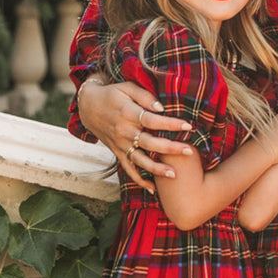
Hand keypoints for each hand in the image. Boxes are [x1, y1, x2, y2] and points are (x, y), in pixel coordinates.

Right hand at [78, 76, 192, 192]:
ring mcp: (120, 144)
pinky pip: (128, 169)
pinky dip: (139, 180)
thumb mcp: (127, 87)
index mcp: (127, 113)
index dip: (170, 124)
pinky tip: (153, 189)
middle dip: (170, 148)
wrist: (88, 107)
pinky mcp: (117, 153)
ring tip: (173, 175)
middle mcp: (123, 131)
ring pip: (139, 160)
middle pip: (149, 143)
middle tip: (189, 151)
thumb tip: (161, 108)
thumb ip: (145, 96)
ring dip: (156, 169)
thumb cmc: (112, 95)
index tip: (188, 126)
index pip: (152, 120)